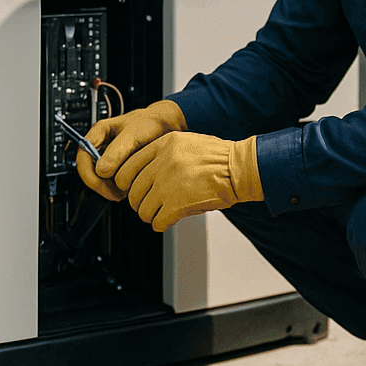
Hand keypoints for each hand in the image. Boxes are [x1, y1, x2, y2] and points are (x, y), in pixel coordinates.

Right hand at [76, 99, 186, 200]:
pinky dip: (119, 186)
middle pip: (89, 171)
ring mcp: (109, 156)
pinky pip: (112, 180)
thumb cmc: (150, 123)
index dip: (89, 174)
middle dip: (101, 185)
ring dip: (111, 187)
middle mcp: (101, 144)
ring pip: (101, 178)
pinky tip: (130, 185)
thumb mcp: (134, 134)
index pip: (83, 157)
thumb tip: (101, 170)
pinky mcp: (118, 165)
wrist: (165, 125)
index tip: (102, 184)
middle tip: (116, 193)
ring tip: (127, 188)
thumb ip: (117, 150)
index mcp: (99, 132)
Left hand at [113, 131, 262, 231]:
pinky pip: (157, 221)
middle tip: (145, 205)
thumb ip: (163, 153)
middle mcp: (162, 163)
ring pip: (142, 208)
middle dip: (137, 202)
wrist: (239, 169)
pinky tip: (167, 221)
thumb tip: (144, 171)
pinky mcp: (177, 204)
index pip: (128, 166)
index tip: (130, 188)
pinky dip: (160, 224)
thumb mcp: (186, 142)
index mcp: (163, 145)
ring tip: (158, 214)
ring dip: (149, 215)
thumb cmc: (219, 157)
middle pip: (132, 190)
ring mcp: (168, 184)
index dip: (125, 182)